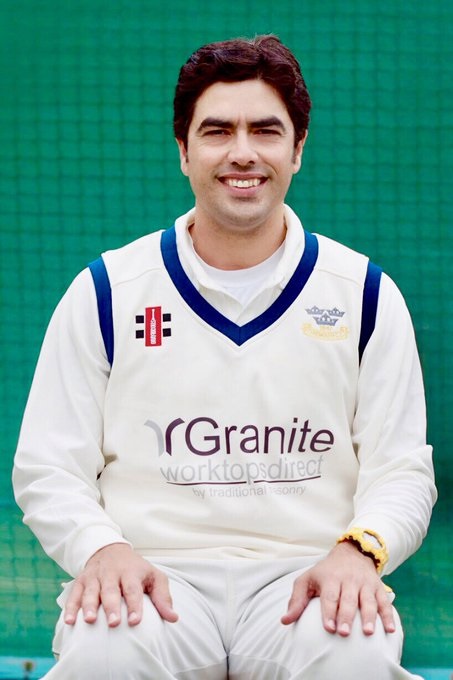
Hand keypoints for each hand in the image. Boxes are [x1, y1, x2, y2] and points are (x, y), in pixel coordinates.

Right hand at [63, 543, 177, 626]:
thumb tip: (174, 618)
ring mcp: (95, 576)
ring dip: (89, 605)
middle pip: (111, 590)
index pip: (133, 589)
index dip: (135, 605)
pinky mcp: (81, 580)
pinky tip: (70, 621)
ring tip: (89, 620)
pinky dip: (71, 607)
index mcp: (131, 572)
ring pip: (91, 591)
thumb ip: (163, 597)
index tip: (136, 621)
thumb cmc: (136, 569)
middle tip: (114, 623)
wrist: (111, 550)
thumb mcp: (154, 576)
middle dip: (112, 606)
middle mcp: (112, 573)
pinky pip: (75, 594)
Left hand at [281, 541, 395, 635]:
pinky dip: (388, 615)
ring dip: (369, 616)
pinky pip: (384, 602)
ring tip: (368, 632)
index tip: (329, 628)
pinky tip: (389, 629)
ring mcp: (365, 583)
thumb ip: (297, 600)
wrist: (351, 553)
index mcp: (330, 577)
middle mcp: (349, 579)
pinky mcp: (378, 587)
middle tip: (344, 633)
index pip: (329, 596)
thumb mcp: (307, 579)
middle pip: (348, 599)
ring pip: (368, 600)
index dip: (329, 611)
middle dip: (346, 616)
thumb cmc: (325, 572)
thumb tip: (285, 620)